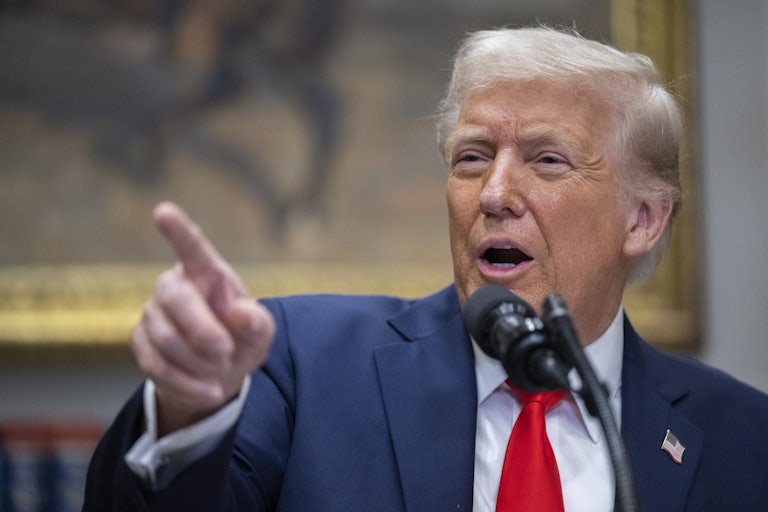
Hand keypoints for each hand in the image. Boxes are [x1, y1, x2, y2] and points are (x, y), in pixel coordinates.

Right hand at [131, 202, 274, 435]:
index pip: (192, 246)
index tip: (163, 210)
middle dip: (201, 330)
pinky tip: (207, 390)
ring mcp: (151, 313)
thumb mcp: (260, 334)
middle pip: (175, 298)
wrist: (217, 374)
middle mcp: (173, 285)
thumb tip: (239, 313)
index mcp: (206, 272)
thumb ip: (257, 323)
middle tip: (225, 352)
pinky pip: (156, 366)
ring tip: (220, 372)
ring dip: (198, 363)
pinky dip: (186, 383)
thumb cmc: (241, 339)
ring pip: (165, 339)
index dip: (178, 230)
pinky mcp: (140, 342)